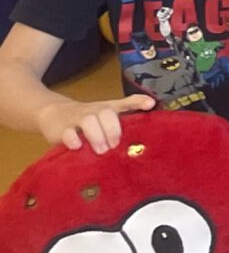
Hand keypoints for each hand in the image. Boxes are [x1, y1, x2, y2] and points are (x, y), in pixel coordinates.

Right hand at [37, 94, 154, 154]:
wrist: (52, 113)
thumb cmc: (87, 116)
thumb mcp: (107, 111)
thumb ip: (128, 109)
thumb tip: (151, 106)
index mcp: (107, 108)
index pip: (124, 103)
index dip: (137, 102)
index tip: (150, 105)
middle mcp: (94, 111)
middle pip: (106, 113)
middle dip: (113, 129)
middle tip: (114, 145)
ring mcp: (77, 119)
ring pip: (88, 121)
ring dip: (97, 136)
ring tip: (102, 150)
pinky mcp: (61, 130)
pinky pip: (68, 133)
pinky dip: (74, 140)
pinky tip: (78, 146)